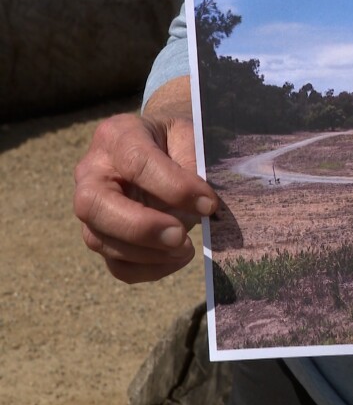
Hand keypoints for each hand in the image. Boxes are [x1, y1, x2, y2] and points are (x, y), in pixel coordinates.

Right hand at [73, 77, 217, 281]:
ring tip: (186, 247)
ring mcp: (92, 208)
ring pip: (100, 240)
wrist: (162, 149)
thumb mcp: (189, 135)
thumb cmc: (176, 141)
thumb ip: (193, 160)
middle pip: (93, 205)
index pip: (136, 163)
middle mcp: (92, 172)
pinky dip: (148, 270)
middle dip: (141, 227)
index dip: (173, 187)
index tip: (208, 204)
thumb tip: (201, 203)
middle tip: (181, 236)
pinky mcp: (103, 236)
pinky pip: (116, 265)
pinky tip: (176, 258)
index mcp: (118, 136)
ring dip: (148, 253)